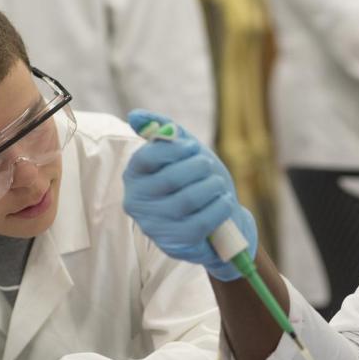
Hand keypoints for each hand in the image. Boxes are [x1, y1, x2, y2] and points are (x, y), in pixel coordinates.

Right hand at [122, 110, 257, 281]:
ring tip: (218, 184)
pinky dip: (219, 207)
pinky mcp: (175, 244)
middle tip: (208, 166)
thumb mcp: (182, 153)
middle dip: (198, 167)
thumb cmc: (196, 183)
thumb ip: (163, 131)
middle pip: (171, 178)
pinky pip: (202, 221)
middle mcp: (137, 203)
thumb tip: (135, 115)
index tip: (193, 147)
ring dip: (211, 186)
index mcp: (133, 177)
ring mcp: (155, 226)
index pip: (148, 157)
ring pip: (188, 199)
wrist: (217, 223)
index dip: (175, 148)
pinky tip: (225, 201)